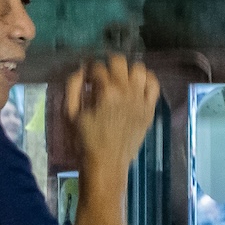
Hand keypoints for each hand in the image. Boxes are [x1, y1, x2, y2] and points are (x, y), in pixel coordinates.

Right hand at [64, 55, 159, 172]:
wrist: (106, 163)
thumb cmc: (85, 140)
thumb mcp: (70, 113)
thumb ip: (73, 87)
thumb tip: (81, 69)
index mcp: (105, 92)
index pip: (97, 67)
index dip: (89, 70)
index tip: (87, 78)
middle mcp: (126, 91)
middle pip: (119, 61)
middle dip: (107, 64)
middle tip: (102, 76)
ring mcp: (140, 99)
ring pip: (139, 68)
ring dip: (127, 70)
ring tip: (121, 79)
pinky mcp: (149, 109)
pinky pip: (154, 84)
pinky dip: (146, 80)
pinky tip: (137, 85)